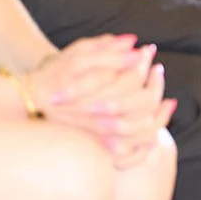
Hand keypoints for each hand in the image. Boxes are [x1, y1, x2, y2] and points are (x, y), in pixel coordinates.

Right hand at [25, 36, 176, 168]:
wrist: (33, 102)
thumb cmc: (57, 74)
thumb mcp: (80, 53)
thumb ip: (108, 49)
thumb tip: (135, 43)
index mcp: (98, 89)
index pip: (134, 78)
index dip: (144, 62)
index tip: (149, 52)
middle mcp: (101, 115)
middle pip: (143, 104)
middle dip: (156, 86)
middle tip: (158, 72)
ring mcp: (100, 135)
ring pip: (142, 131)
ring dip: (159, 116)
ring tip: (166, 102)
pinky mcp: (98, 150)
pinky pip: (129, 156)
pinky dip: (145, 146)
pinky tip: (152, 133)